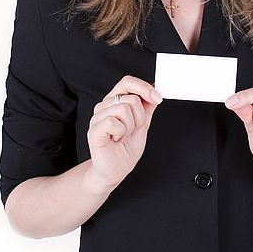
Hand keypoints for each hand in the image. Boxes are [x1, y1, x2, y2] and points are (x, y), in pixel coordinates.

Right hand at [87, 75, 162, 189]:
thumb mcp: (142, 123)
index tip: (157, 99)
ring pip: (123, 109)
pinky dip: (120, 132)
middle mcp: (104, 106)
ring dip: (130, 126)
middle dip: (139, 117)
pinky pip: (113, 121)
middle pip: (131, 98)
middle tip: (131, 130)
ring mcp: (97, 117)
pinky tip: (116, 139)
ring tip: (122, 136)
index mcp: (115, 101)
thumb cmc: (126, 148)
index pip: (127, 82)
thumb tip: (155, 88)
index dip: (144, 88)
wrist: (116, 169)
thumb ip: (147, 106)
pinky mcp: (94, 130)